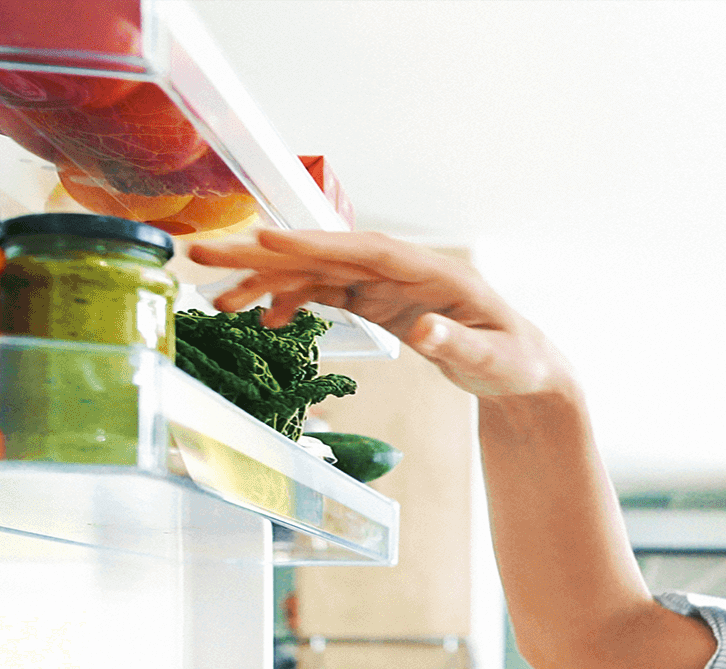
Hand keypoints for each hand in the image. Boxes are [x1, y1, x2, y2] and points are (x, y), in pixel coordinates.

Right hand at [183, 230, 573, 398]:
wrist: (522, 370)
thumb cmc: (517, 361)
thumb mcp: (496, 361)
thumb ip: (460, 346)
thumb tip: (428, 330)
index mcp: (431, 273)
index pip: (365, 251)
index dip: (314, 246)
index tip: (265, 240)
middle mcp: (400, 270)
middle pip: (325, 255)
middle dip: (264, 255)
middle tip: (203, 255)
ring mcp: (384, 284)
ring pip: (314, 274)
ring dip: (264, 283)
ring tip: (218, 301)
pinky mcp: (376, 301)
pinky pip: (324, 295)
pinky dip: (290, 304)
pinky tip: (261, 319)